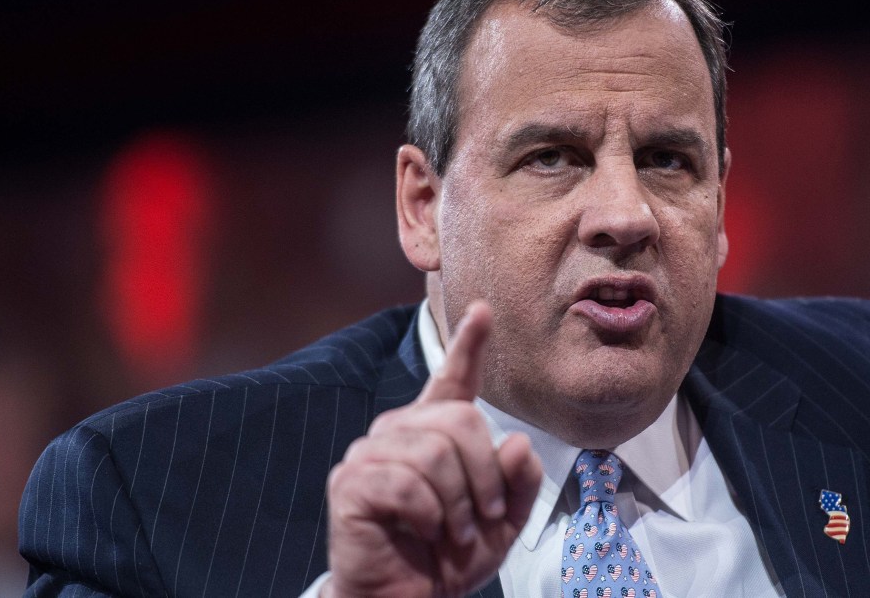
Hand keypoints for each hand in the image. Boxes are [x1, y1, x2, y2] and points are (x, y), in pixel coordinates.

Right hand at [323, 301, 542, 596]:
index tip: (482, 311)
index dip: (468, 345)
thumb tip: (518, 443)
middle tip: (486, 515)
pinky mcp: (351, 482)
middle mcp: (398, 432)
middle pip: (459, 420)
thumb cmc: (447, 557)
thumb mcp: (502, 522)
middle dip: (485, 474)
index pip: (452, 381)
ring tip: (455, 531)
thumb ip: (518, 482)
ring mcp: (370, 453)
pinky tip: (426, 530)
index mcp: (434, 433)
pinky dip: (428, 513)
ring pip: (434, 451)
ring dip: (458, 502)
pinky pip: (404, 481)